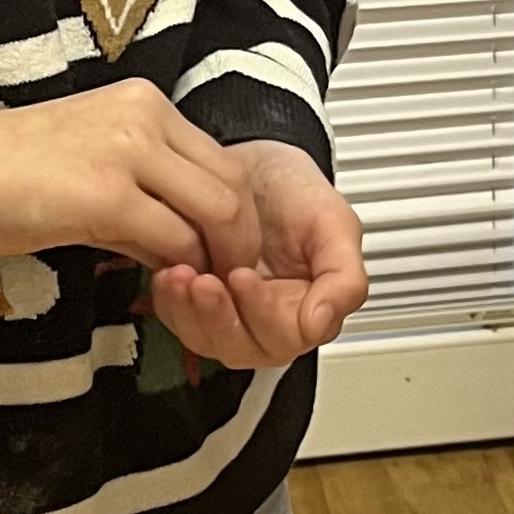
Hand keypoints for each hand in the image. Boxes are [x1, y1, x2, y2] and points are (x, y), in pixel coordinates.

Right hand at [0, 83, 265, 277]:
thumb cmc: (15, 172)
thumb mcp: (95, 158)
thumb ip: (148, 183)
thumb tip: (190, 235)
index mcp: (144, 102)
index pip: (223, 157)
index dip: (237, 210)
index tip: (226, 247)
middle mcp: (145, 115)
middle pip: (232, 182)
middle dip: (240, 237)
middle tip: (226, 273)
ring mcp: (128, 151)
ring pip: (215, 210)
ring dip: (216, 256)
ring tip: (197, 281)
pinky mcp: (107, 195)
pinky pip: (173, 239)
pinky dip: (177, 267)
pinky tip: (158, 279)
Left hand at [148, 142, 368, 369]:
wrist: (254, 166)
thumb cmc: (294, 191)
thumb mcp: (333, 220)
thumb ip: (344, 277)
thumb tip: (321, 322)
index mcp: (309, 309)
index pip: (286, 336)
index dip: (262, 313)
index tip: (242, 277)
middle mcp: (269, 321)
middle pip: (244, 347)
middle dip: (219, 317)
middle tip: (203, 280)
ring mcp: (232, 316)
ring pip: (208, 340)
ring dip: (190, 313)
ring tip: (180, 274)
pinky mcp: (197, 306)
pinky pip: (179, 322)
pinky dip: (170, 303)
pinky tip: (169, 273)